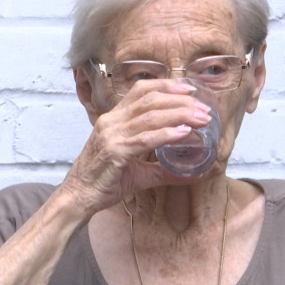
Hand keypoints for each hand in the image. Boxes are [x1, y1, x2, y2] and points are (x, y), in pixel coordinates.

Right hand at [62, 78, 212, 211]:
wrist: (78, 197)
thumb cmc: (104, 182)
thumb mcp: (137, 172)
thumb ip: (162, 169)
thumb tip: (190, 174)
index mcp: (114, 119)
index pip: (141, 91)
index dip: (167, 86)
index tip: (190, 89)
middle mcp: (112, 122)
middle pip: (150, 100)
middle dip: (181, 101)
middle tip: (205, 109)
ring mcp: (112, 135)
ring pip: (150, 116)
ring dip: (180, 115)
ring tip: (202, 119)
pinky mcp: (114, 152)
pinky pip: (144, 139)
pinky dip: (167, 134)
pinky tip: (184, 133)